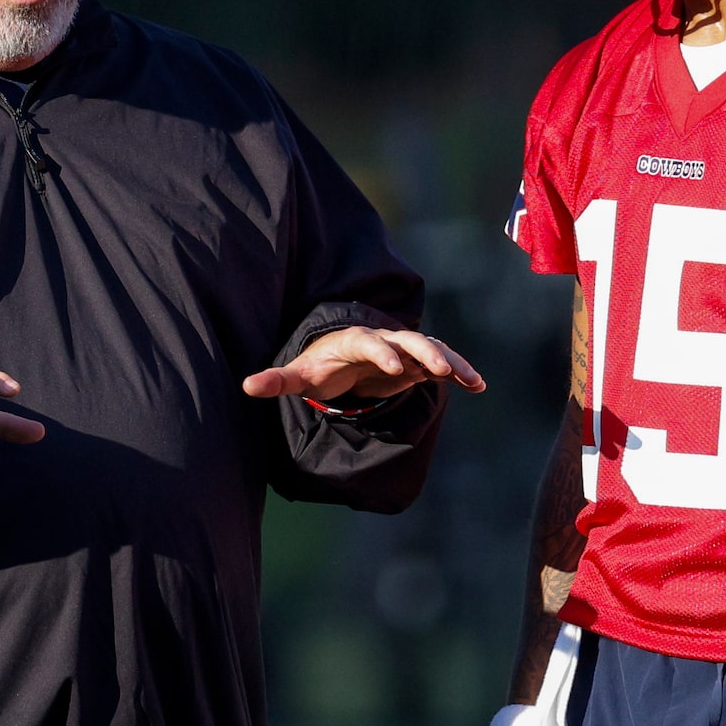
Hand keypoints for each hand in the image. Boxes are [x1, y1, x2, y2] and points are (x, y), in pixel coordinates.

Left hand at [242, 326, 486, 401]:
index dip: (381, 353)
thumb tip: (246, 386)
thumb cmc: (321, 365)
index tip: (393, 369)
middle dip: (424, 353)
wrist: (343, 359)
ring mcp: (404, 349)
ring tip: (471, 380)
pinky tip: (478, 386)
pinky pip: (443, 364)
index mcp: (354, 341)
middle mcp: (384, 340)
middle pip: (407, 340)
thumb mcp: (300, 375)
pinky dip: (460, 372)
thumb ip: (277, 380)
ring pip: (432, 350)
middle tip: (440, 369)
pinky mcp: (418, 363)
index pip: (368, 342)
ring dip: (451, 362)